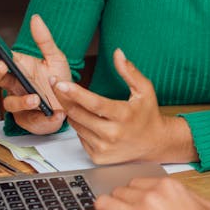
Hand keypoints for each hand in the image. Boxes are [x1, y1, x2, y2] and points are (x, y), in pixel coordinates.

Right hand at [0, 13, 67, 133]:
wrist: (72, 104)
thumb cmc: (59, 80)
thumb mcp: (56, 58)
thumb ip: (45, 40)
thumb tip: (36, 18)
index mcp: (18, 69)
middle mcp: (15, 86)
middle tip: (3, 65)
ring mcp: (20, 104)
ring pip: (10, 104)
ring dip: (21, 101)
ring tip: (36, 99)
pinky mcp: (30, 121)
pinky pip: (31, 121)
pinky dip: (44, 119)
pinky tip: (55, 115)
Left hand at [52, 49, 197, 164]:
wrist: (154, 144)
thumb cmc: (148, 115)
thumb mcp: (145, 90)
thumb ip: (129, 71)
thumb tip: (118, 53)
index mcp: (124, 116)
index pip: (95, 104)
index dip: (75, 93)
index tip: (61, 83)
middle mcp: (113, 134)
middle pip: (79, 114)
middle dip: (64, 97)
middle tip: (55, 84)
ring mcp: (104, 148)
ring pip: (76, 125)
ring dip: (72, 111)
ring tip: (75, 101)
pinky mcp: (98, 156)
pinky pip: (80, 137)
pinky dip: (80, 126)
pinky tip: (89, 120)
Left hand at [93, 175, 209, 209]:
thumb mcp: (208, 208)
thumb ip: (190, 198)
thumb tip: (183, 198)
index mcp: (168, 188)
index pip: (136, 184)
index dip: (133, 197)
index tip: (133, 206)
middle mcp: (150, 197)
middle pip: (119, 192)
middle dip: (120, 205)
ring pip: (104, 204)